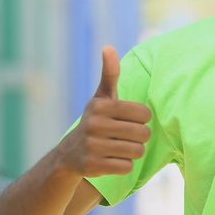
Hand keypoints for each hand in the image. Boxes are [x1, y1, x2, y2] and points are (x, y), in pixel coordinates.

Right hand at [58, 46, 151, 177]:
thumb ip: (110, 74)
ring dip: (133, 152)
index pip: (144, 114)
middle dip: (139, 137)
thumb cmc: (96, 121)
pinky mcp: (94, 166)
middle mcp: (95, 124)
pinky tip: (111, 160)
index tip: (130, 120)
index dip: (142, 119)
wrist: (69, 154)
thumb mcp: (101, 98)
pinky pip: (127, 167)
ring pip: (137, 151)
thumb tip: (108, 47)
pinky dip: (124, 165)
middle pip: (143, 134)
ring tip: (119, 148)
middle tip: (125, 137)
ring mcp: (93, 146)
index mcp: (101, 105)